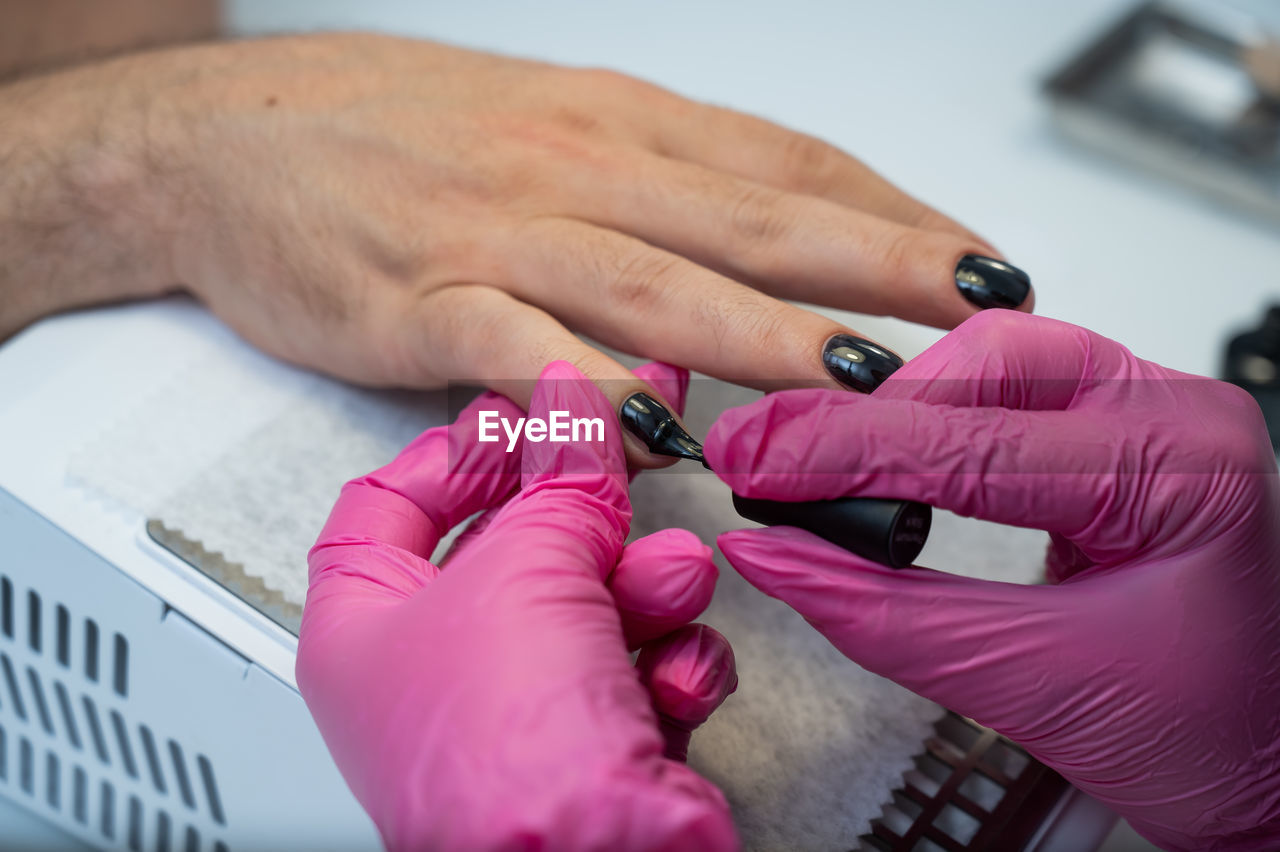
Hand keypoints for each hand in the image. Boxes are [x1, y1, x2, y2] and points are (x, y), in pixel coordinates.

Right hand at [1, 33, 1029, 464]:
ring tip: (864, 379)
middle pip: (754, 221)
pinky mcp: (415, 301)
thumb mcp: (546, 128)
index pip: (786, 167)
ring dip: (768, 334)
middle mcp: (576, 169)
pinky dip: (590, 387)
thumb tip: (759, 251)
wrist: (225, 135)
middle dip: (879, 268)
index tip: (973, 262)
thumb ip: (650, 190)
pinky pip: (515, 347)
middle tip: (979, 313)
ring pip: (657, 284)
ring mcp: (497, 233)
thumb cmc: (394, 135)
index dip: (893, 214)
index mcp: (617, 124)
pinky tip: (655, 428)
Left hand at [296, 359, 737, 849]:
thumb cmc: (501, 761)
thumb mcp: (524, 569)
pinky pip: (642, 664)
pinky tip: (672, 679)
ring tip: (663, 581)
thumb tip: (570, 403)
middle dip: (583, 511)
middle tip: (627, 452)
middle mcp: (437, 670)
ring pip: (593, 600)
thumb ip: (559, 473)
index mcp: (367, 626)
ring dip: (643, 585)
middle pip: (512, 546)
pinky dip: (671, 664)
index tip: (518, 417)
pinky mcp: (597, 742)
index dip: (454, 451)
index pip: (389, 505)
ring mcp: (521, 710)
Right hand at [706, 311, 1279, 850]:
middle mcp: (1178, 417)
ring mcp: (1155, 416)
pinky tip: (891, 448)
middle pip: (991, 359)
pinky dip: (937, 417)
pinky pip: (1014, 391)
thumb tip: (773, 554)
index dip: (842, 450)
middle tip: (774, 455)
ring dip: (903, 405)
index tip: (752, 457)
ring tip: (824, 456)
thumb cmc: (1211, 738)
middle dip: (872, 409)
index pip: (973, 443)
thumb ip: (883, 616)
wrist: (1279, 772)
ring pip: (999, 359)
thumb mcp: (1031, 687)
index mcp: (1182, 472)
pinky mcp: (1123, 434)